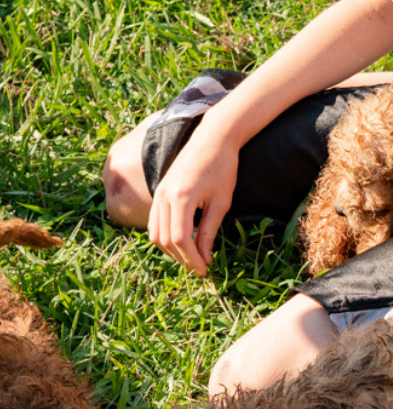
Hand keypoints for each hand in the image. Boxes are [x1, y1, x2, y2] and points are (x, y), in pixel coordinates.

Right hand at [147, 127, 238, 276]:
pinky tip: (182, 243)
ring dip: (171, 250)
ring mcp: (158, 193)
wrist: (212, 138)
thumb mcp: (221, 202)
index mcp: (182, 198)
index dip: (192, 259)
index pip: (181, 239)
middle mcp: (164, 196)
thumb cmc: (222, 168)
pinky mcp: (159, 191)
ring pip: (156, 233)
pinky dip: (165, 236)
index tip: (205, 270)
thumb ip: (210, 230)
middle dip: (182, 258)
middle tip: (200, 269)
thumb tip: (204, 257)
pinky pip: (155, 221)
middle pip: (165, 240)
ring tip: (191, 259)